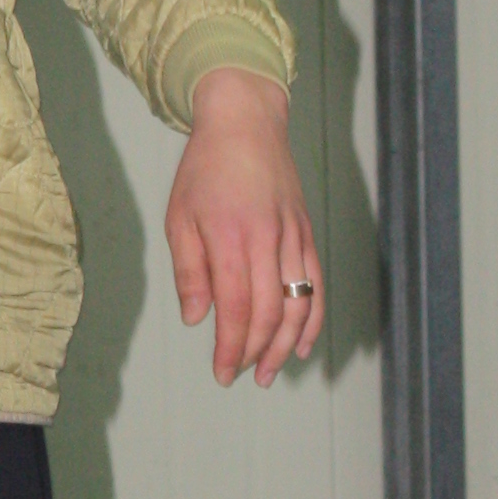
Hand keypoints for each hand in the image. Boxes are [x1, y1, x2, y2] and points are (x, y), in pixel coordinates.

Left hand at [166, 68, 321, 386]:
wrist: (245, 122)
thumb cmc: (205, 169)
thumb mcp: (180, 217)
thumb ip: (190, 271)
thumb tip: (197, 319)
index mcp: (231, 238)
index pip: (237, 308)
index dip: (232, 347)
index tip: (222, 372)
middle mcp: (268, 240)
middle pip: (271, 313)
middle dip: (257, 352)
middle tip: (243, 376)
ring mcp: (293, 236)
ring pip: (299, 303)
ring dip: (287, 344)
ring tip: (271, 370)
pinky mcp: (307, 232)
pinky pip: (317, 283)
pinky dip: (314, 317)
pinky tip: (304, 343)